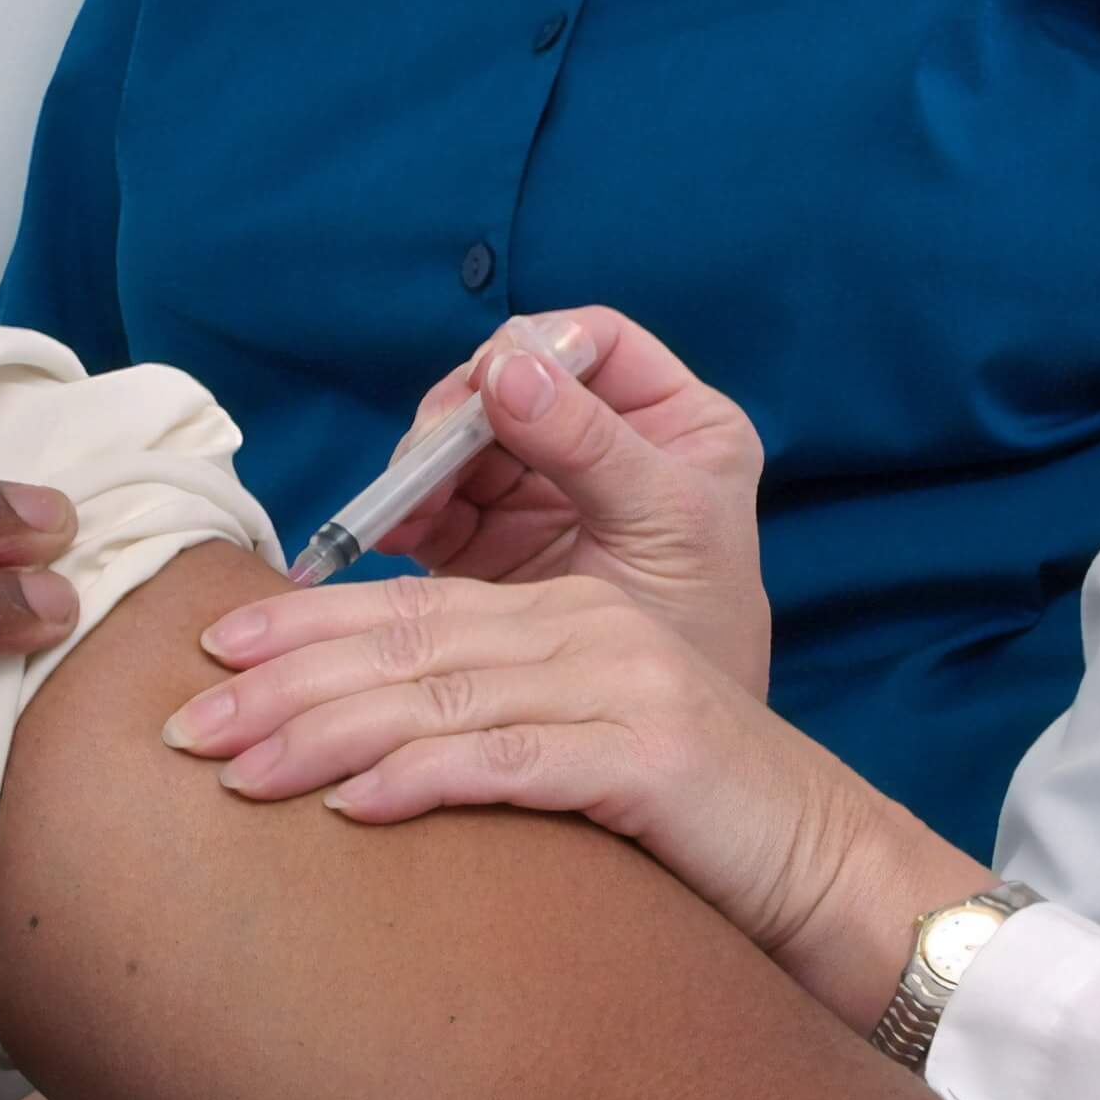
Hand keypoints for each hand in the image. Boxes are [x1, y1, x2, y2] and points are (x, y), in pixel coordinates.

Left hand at [168, 567, 878, 963]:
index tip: (207, 650)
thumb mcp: (583, 751)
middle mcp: (589, 630)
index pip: (412, 608)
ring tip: (237, 769)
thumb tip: (359, 753)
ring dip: (325, 733)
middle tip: (185, 722)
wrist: (832, 870)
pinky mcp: (650, 757)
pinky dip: (425, 778)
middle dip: (284, 680)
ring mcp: (622, 686)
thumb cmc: (693, 827)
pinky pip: (513, 763)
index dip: (303, 624)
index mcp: (568, 614)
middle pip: (408, 644)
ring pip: (442, 698)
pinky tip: (353, 805)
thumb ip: (494, 727)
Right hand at [365, 308, 770, 692]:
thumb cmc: (705, 631)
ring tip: (405, 505)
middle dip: (460, 414)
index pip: (595, 342)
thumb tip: (510, 366)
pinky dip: (408, 512)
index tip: (494, 385)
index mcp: (675, 423)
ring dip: (425, 466)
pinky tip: (395, 532)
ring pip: (463, 444)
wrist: (681, 758)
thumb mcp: (665, 526)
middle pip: (511, 386)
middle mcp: (606, 445)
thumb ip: (595, 445)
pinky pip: (435, 507)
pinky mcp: (493, 544)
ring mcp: (544, 493)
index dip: (540, 347)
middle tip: (427, 454)